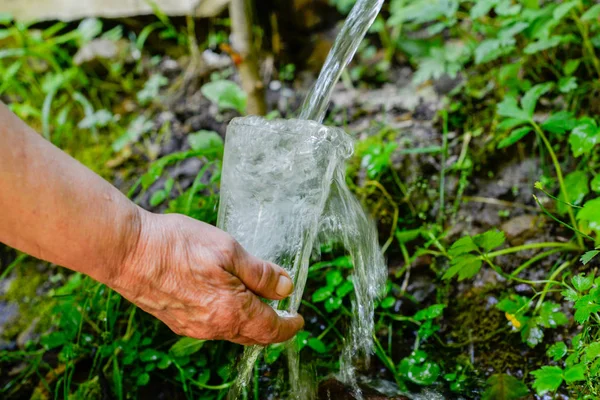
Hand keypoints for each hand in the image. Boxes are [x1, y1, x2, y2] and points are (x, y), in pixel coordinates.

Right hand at [111, 211, 303, 344]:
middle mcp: (213, 327)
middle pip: (253, 335)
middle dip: (272, 327)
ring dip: (251, 324)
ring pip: (232, 332)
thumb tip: (286, 288)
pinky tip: (228, 302)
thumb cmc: (178, 245)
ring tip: (259, 305)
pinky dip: (229, 320)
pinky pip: (213, 327)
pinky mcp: (177, 321)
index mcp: (232, 311)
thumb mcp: (229, 250)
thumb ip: (261, 273)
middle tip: (284, 314)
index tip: (299, 320)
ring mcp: (193, 327)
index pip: (271, 329)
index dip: (289, 326)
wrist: (128, 251)